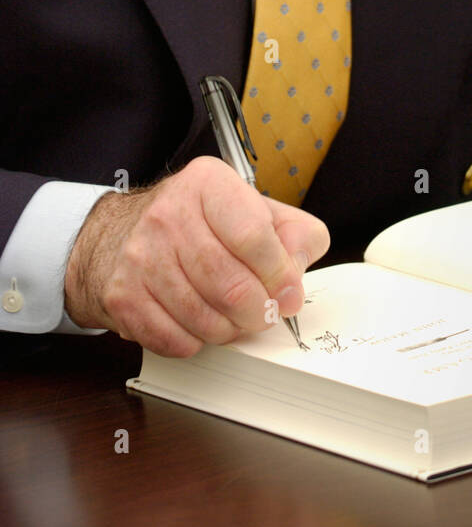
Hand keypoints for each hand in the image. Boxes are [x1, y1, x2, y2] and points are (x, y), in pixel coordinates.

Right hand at [64, 155, 329, 355]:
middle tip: (265, 314)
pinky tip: (200, 324)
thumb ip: (294, 234)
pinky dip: (196, 342)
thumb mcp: (256, 210)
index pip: (253, 236)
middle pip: (230, 285)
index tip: (288, 293)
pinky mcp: (122, 295)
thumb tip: (294, 277)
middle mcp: (168, 214)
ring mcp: (140, 256)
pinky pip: (174, 338)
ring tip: (234, 318)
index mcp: (208, 184)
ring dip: (229, 330)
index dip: (279, 274)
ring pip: (204, 318)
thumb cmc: (201, 224)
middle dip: (259, 311)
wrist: (123, 232)